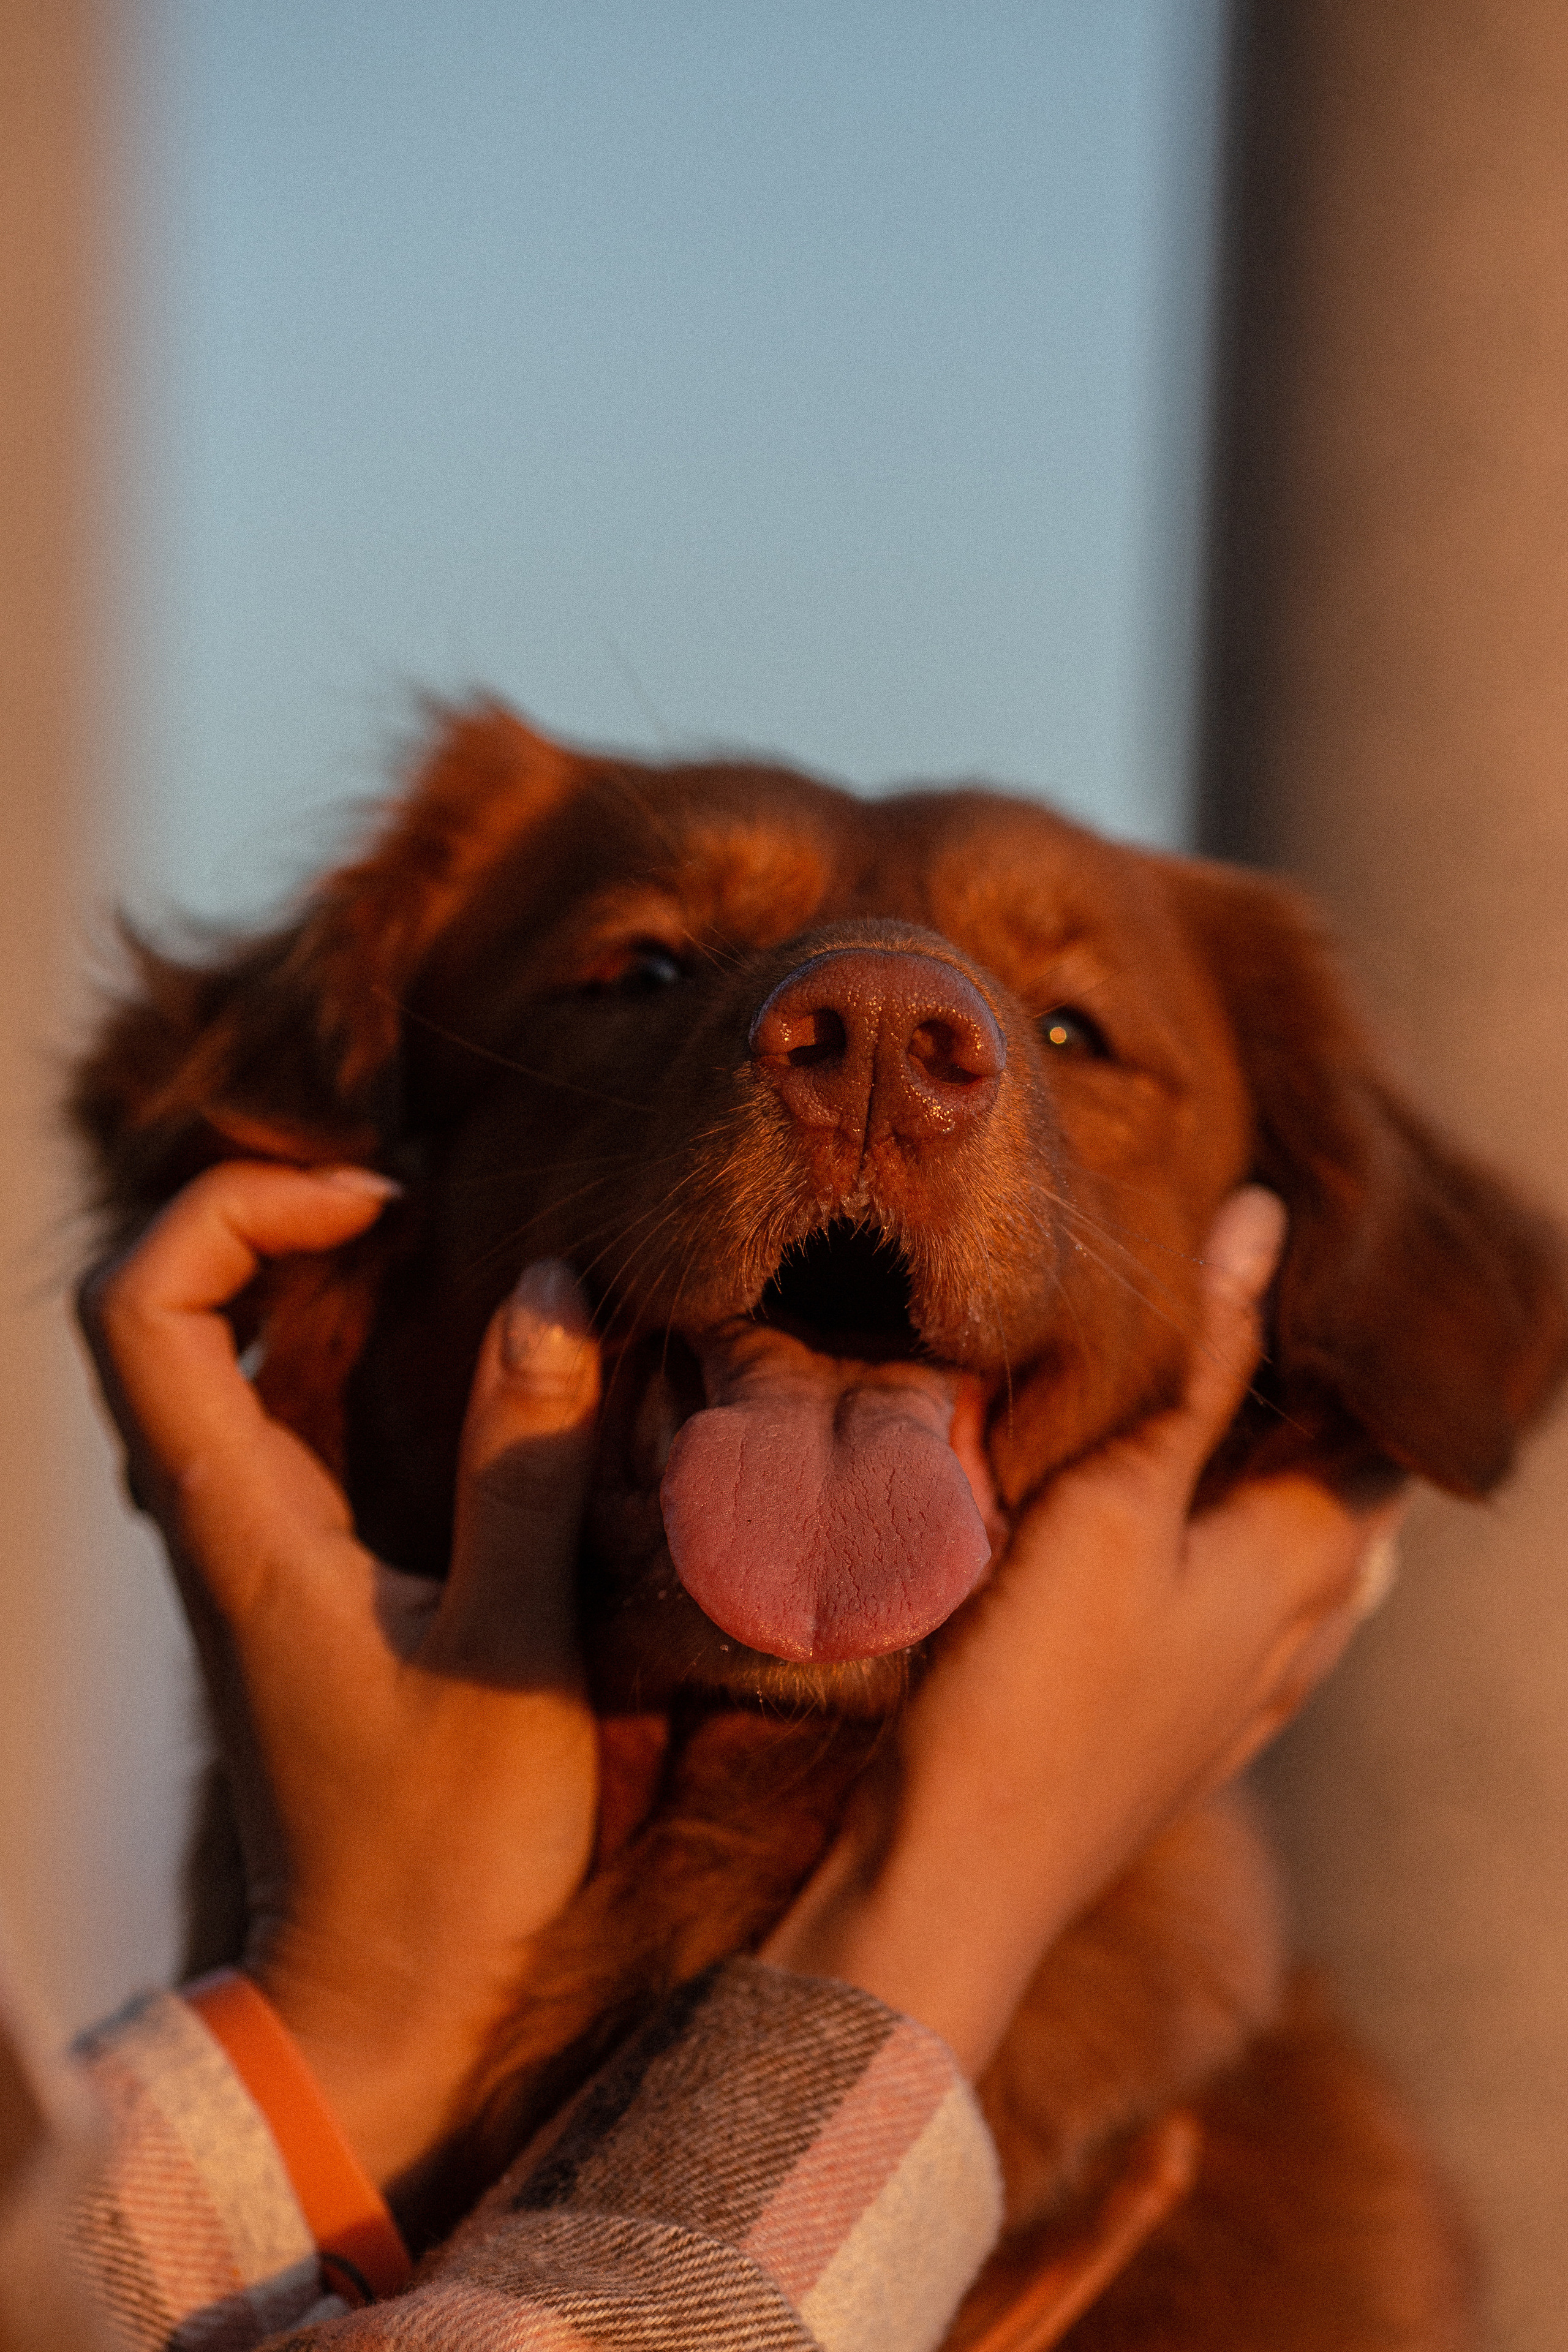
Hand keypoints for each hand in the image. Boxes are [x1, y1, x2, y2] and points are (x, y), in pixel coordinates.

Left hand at [78, 1163, 601, 2190]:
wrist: (374, 2002)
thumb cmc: (441, 1856)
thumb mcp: (511, 1651)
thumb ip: (525, 1468)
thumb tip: (548, 1292)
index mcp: (236, 1523)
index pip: (140, 1306)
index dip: (235, 1211)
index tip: (377, 1209)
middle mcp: (212, 1520)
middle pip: (156, 1308)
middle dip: (264, 1218)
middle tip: (407, 1206)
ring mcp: (237, 1549)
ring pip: (203, 1358)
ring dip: (293, 1278)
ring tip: (431, 1252)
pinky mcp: (281, 1580)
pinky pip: (262, 1416)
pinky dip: (323, 1350)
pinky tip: (437, 1357)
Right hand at [766, 1186, 1403, 2075]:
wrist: (959, 1876)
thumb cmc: (1035, 1687)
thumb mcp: (1113, 1504)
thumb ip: (1199, 1369)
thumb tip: (1267, 1222)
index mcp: (1305, 1569)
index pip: (1393, 1443)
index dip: (1382, 1363)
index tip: (1339, 1277)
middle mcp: (1300, 1637)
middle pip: (1356, 1503)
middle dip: (1336, 1418)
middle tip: (1279, 1324)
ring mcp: (1247, 1699)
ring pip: (1312, 1572)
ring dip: (1291, 1489)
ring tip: (1241, 1413)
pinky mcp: (1184, 1733)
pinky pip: (1253, 1625)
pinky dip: (1243, 1559)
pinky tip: (1190, 1544)